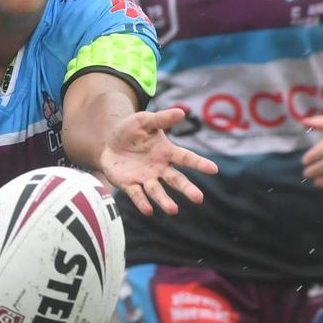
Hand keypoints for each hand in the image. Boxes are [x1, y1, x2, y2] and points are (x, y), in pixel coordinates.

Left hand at [99, 108, 217, 215]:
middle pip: (176, 180)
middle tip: (199, 198)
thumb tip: (181, 112)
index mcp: (166, 152)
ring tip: (173, 210)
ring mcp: (145, 178)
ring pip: (157, 191)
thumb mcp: (145, 121)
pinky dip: (142, 202)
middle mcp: (159, 168)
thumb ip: (162, 118)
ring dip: (165, 201)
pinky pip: (137, 195)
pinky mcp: (129, 184)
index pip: (186, 158)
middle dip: (187, 189)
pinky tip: (148, 210)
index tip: (214, 169)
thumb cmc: (131, 130)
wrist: (109, 141)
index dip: (199, 163)